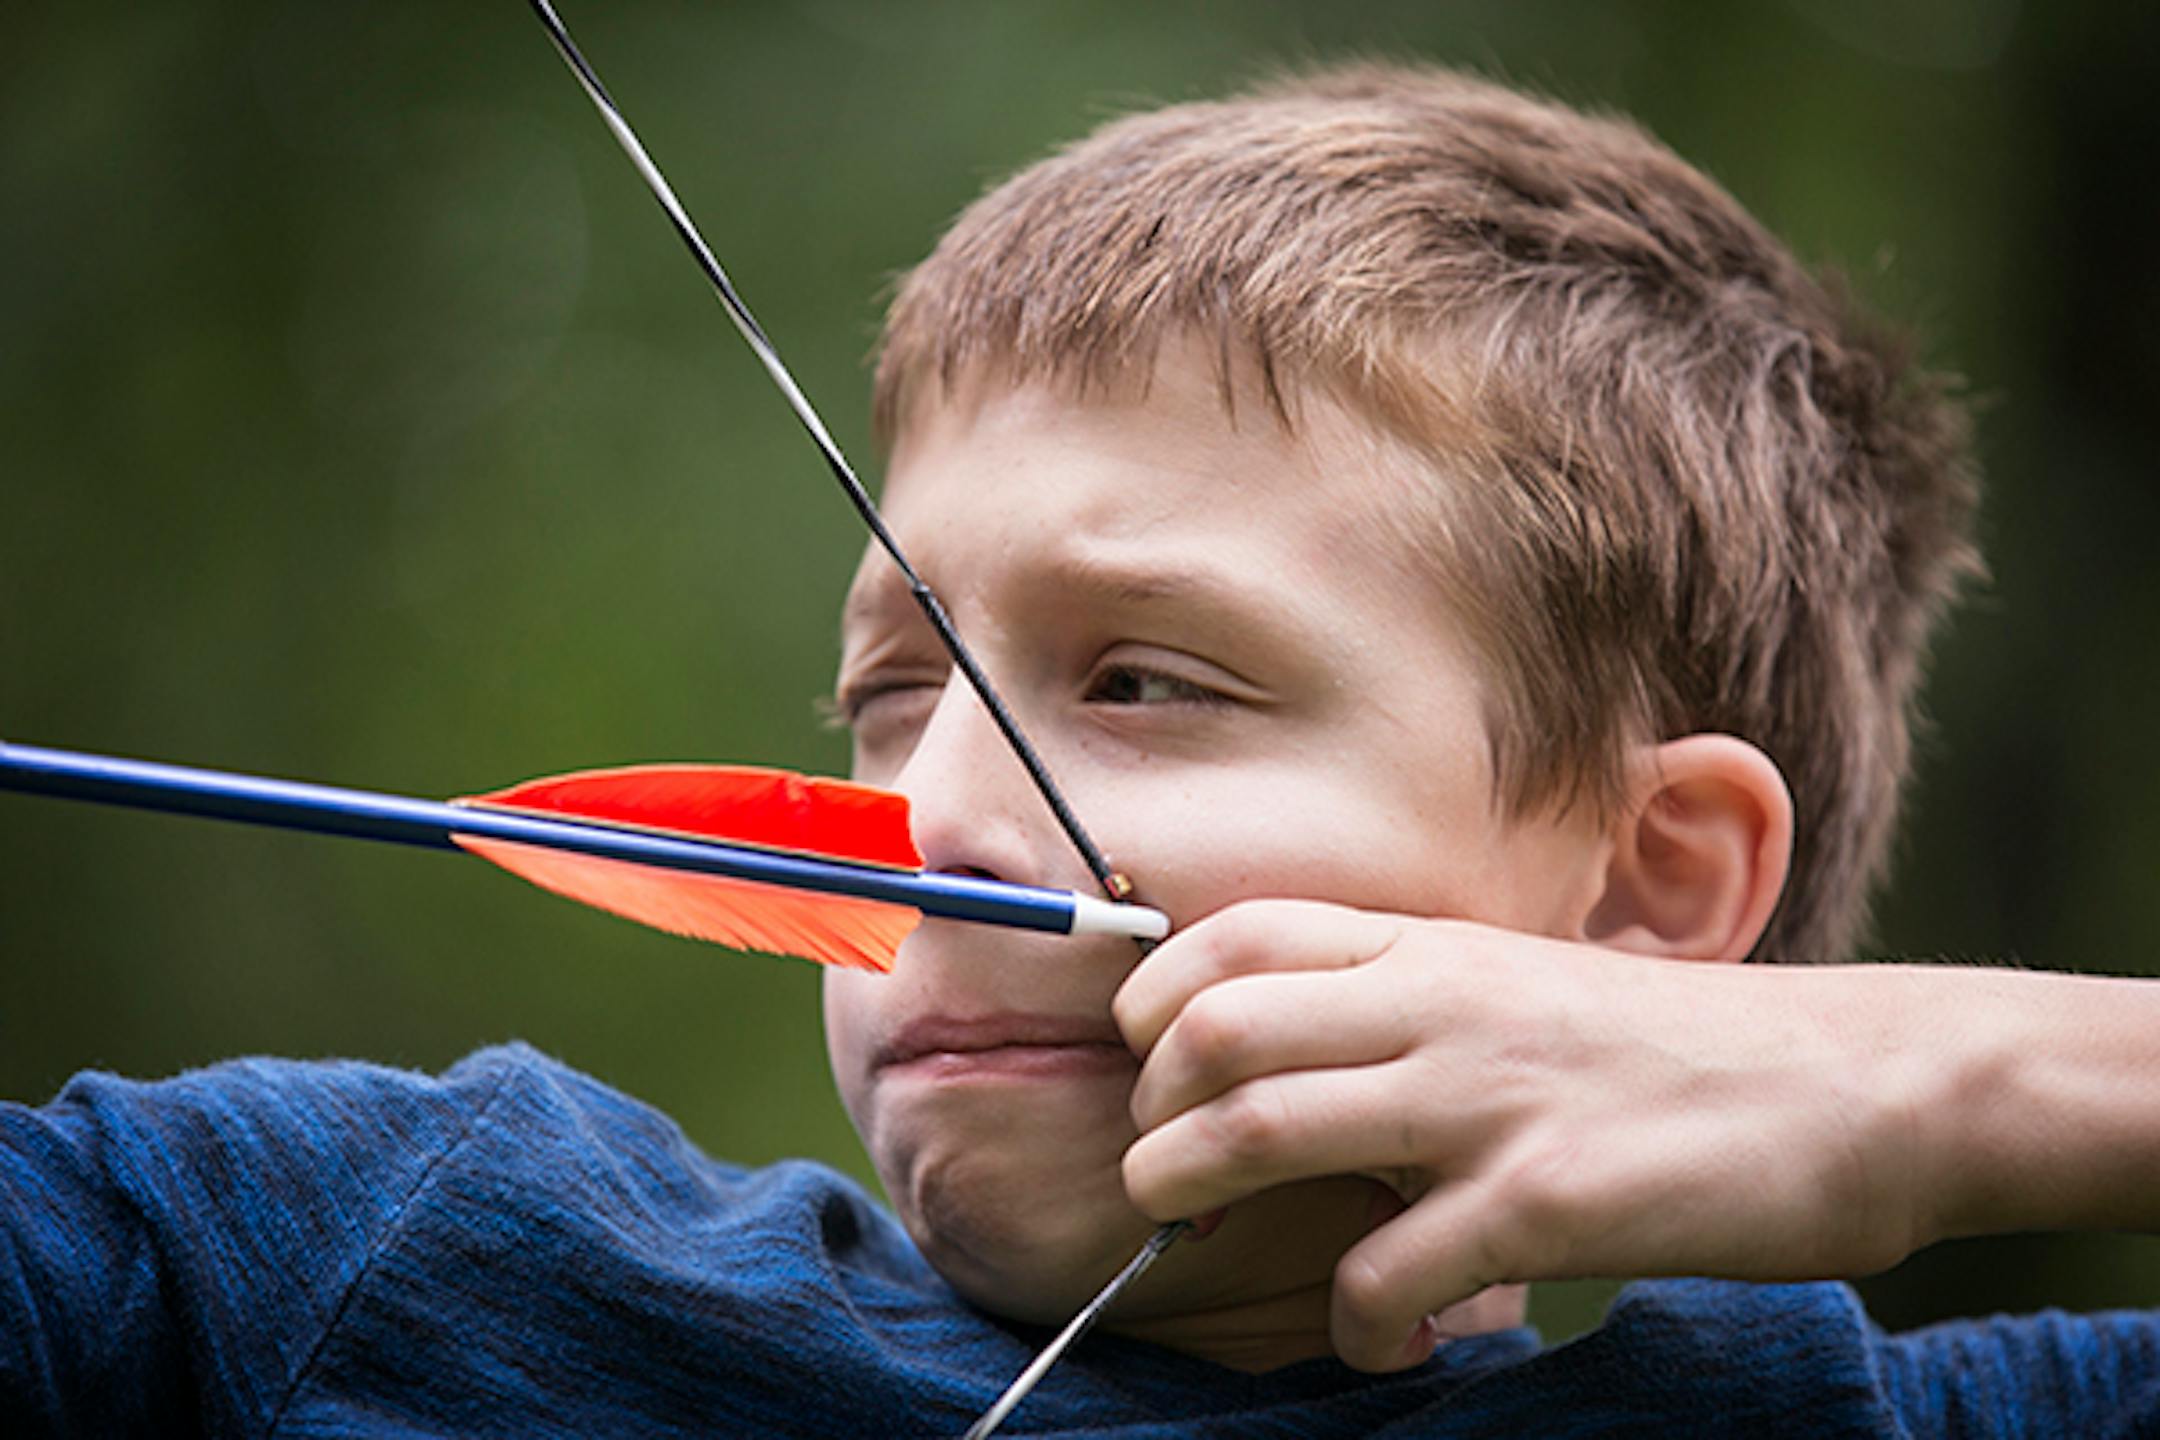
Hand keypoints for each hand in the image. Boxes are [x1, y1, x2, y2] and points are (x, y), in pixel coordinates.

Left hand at [1113, 901, 1933, 1370]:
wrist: (1861, 1086)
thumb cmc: (1684, 1050)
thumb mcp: (1531, 987)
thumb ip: (1419, 1007)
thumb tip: (1310, 1063)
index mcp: (1439, 949)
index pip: (1241, 935)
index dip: (1157, 992)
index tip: (1143, 1054)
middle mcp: (1444, 1006)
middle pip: (1219, 1030)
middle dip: (1149, 1106)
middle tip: (1154, 1162)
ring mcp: (1487, 1101)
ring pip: (1262, 1131)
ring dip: (1190, 1190)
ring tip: (1186, 1231)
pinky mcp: (1544, 1202)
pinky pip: (1384, 1272)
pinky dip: (1350, 1322)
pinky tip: (1373, 1338)